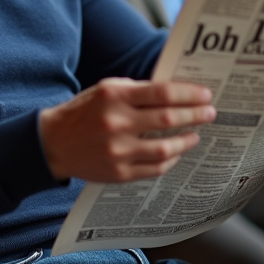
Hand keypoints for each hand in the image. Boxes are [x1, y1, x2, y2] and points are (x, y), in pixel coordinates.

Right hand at [39, 79, 215, 182]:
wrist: (53, 143)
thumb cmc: (85, 111)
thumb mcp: (107, 90)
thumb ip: (138, 91)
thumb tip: (177, 93)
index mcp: (115, 96)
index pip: (162, 92)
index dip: (189, 94)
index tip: (205, 94)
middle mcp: (116, 122)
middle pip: (169, 119)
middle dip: (196, 115)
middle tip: (210, 113)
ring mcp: (118, 150)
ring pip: (166, 148)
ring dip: (187, 140)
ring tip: (196, 134)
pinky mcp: (118, 173)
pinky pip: (155, 168)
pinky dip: (170, 160)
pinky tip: (177, 152)